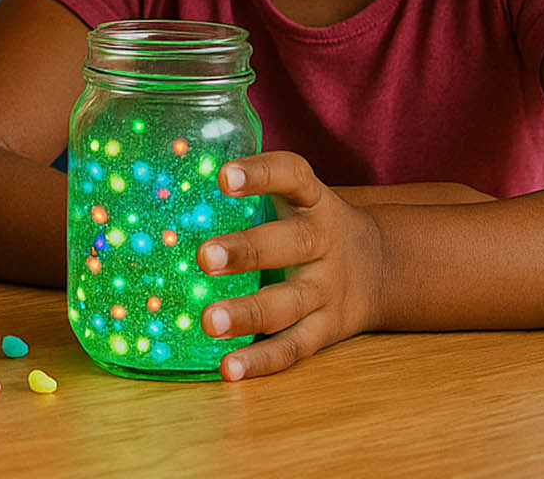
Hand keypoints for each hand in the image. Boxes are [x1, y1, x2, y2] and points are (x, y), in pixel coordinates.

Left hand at [196, 151, 383, 379]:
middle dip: (247, 250)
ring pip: (289, 303)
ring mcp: (327, 290)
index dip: (261, 174)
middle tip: (205, 256)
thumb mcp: (293, 198)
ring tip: (210, 322)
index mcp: (313, 202)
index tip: (224, 176)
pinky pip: (293, 347)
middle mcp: (323, 243)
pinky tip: (228, 368)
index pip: (291, 177)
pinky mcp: (325, 330)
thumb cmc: (307, 224)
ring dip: (249, 314)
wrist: (381, 268)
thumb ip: (246, 192)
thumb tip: (162, 179)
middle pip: (291, 244)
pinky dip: (261, 360)